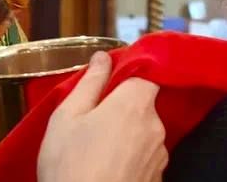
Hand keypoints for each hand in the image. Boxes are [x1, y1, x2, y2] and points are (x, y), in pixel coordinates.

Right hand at [38, 52, 166, 181]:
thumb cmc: (69, 165)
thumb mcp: (67, 117)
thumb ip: (90, 82)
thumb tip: (103, 57)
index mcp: (135, 104)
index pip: (145, 75)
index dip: (127, 78)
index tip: (106, 87)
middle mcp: (155, 127)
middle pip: (144, 106)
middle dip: (122, 110)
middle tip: (91, 124)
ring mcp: (159, 157)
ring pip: (144, 134)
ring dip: (126, 137)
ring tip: (95, 152)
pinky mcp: (157, 181)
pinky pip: (144, 159)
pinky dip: (130, 161)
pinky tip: (106, 170)